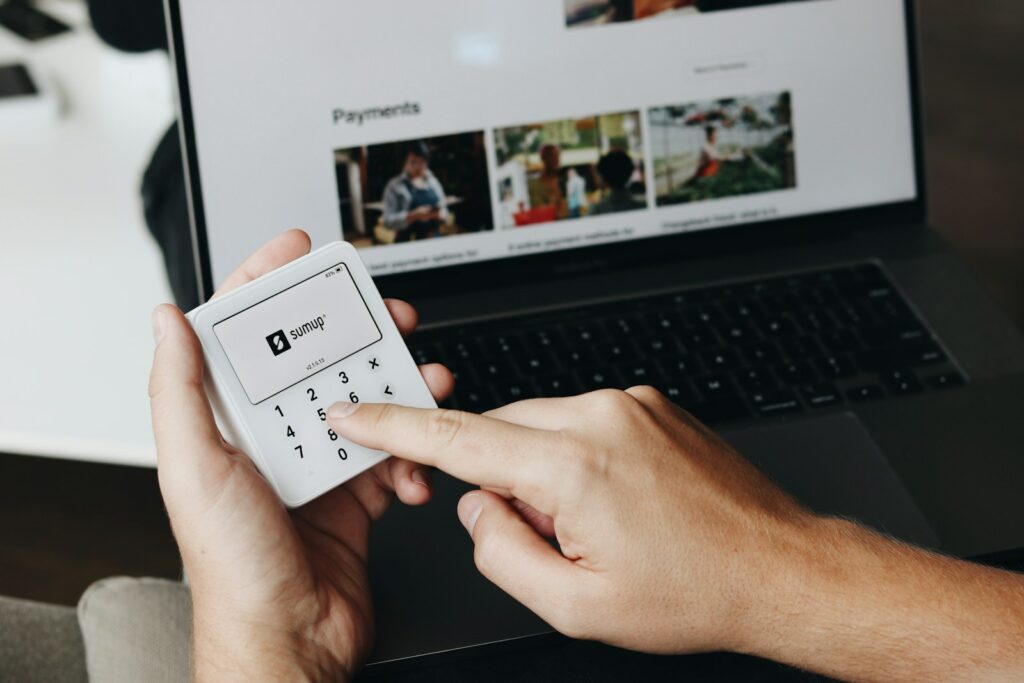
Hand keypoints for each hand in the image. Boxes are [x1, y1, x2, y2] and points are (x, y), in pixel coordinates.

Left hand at [149, 230, 452, 681]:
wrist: (291, 638)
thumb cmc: (232, 566)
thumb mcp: (195, 468)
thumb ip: (180, 391)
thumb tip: (166, 318)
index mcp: (230, 421)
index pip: (244, 333)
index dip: (269, 282)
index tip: (299, 250)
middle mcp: (274, 435)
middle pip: (321, 357)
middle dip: (360, 330)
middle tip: (392, 314)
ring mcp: (319, 461)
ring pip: (368, 400)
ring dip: (403, 389)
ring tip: (428, 382)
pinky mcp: (358, 491)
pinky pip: (395, 453)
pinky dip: (415, 454)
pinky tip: (418, 463)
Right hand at [325, 387, 812, 654]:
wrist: (778, 568)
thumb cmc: (694, 591)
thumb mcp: (575, 606)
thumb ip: (501, 553)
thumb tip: (477, 509)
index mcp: (573, 466)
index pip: (457, 438)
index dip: (395, 427)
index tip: (356, 412)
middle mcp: (600, 417)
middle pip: (501, 434)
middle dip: (505, 483)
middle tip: (555, 537)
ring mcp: (629, 404)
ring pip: (540, 428)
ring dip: (545, 474)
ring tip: (602, 526)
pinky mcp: (648, 404)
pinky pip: (581, 422)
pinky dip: (577, 459)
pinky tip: (621, 504)